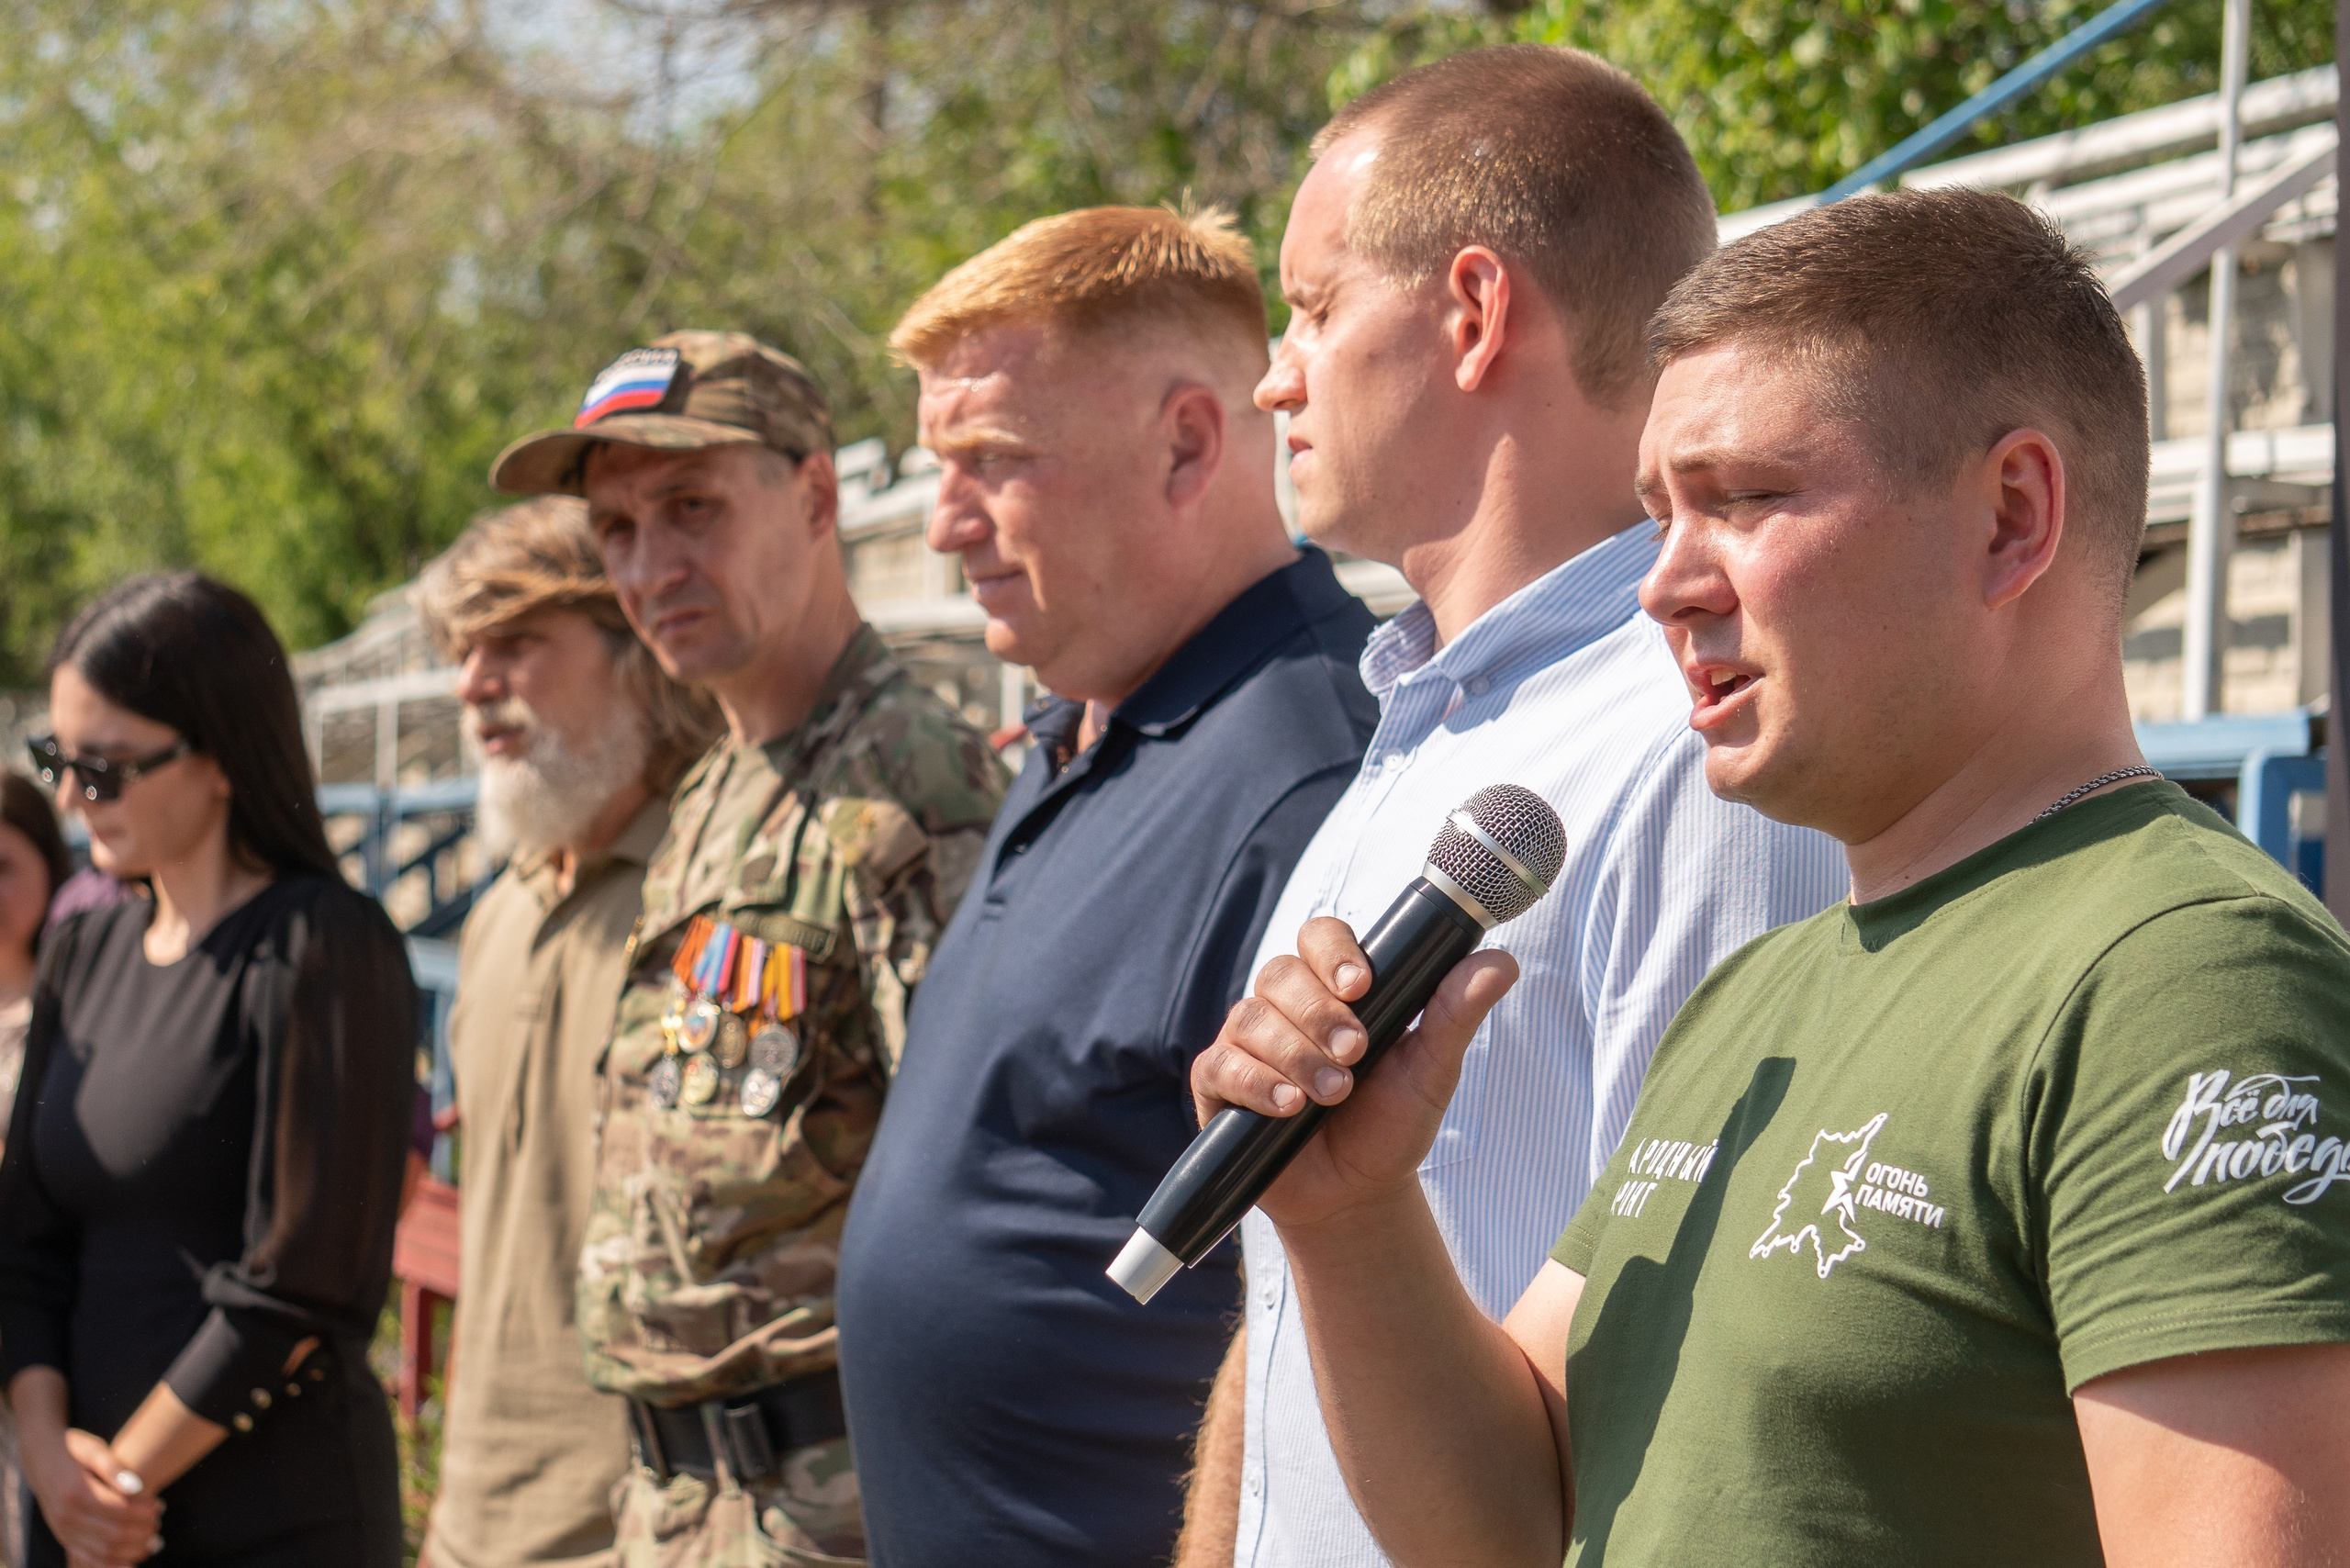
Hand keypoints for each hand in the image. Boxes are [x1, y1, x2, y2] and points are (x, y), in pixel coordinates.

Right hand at [24, 1426, 161, 1566]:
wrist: (40, 1456)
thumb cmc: (73, 1448)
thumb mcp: (94, 1448)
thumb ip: (115, 1467)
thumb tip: (138, 1487)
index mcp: (76, 1493)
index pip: (119, 1511)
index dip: (144, 1512)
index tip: (160, 1505)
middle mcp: (66, 1516)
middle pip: (113, 1534)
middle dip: (142, 1532)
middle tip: (159, 1524)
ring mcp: (62, 1530)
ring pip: (101, 1551)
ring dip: (131, 1551)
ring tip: (153, 1542)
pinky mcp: (63, 1537)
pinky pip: (87, 1559)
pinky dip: (110, 1564)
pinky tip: (131, 1562)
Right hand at [1190, 916, 1517, 1229]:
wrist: (1354, 1195)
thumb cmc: (1390, 1124)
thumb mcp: (1431, 1071)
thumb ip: (1456, 1014)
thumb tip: (1501, 962)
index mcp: (1334, 989)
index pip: (1319, 937)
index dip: (1333, 952)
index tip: (1359, 985)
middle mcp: (1285, 1006)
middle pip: (1281, 973)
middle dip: (1318, 1014)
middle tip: (1355, 1054)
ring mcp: (1248, 1043)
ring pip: (1251, 1017)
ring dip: (1295, 1055)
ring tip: (1331, 1093)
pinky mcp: (1219, 1083)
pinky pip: (1222, 1065)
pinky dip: (1257, 1084)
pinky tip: (1289, 1107)